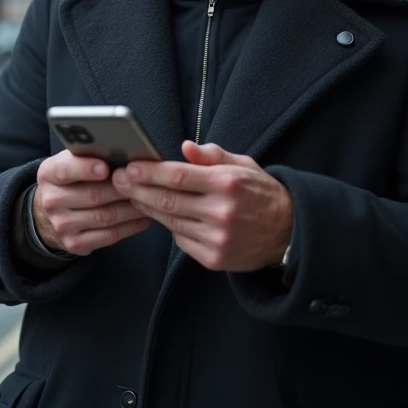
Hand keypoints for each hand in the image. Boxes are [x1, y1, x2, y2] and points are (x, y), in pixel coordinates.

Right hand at [33, 151, 151, 255]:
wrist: (49, 214)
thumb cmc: (70, 181)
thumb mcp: (70, 162)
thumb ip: (88, 155)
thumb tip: (122, 153)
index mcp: (48, 174)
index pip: (65, 170)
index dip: (86, 168)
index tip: (106, 167)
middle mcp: (51, 201)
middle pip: (93, 195)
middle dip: (123, 188)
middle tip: (144, 181)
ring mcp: (62, 225)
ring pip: (105, 216)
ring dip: (132, 208)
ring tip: (150, 198)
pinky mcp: (75, 243)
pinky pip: (109, 236)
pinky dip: (131, 226)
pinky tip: (143, 217)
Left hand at [111, 141, 292, 272]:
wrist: (288, 233)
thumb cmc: (260, 193)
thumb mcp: (243, 165)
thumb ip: (212, 156)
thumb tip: (184, 148)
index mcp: (227, 184)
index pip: (178, 176)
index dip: (149, 172)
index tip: (130, 167)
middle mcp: (221, 213)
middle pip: (167, 200)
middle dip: (137, 189)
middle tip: (118, 181)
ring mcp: (216, 239)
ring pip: (170, 221)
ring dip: (147, 208)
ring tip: (132, 195)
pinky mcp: (214, 259)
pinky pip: (180, 240)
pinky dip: (169, 226)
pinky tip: (160, 214)